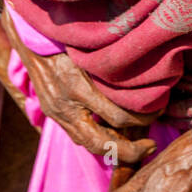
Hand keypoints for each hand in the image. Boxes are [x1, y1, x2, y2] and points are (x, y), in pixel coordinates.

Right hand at [14, 36, 155, 164]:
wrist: (33, 39)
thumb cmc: (70, 40)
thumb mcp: (93, 51)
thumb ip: (115, 70)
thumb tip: (148, 83)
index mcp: (79, 87)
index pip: (117, 117)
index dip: (143, 120)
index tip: (158, 112)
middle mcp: (66, 106)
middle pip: (102, 144)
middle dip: (130, 152)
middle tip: (151, 146)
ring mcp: (57, 114)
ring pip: (88, 145)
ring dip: (115, 151)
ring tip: (136, 147)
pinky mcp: (53, 115)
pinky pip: (78, 137)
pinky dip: (98, 141)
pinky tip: (114, 136)